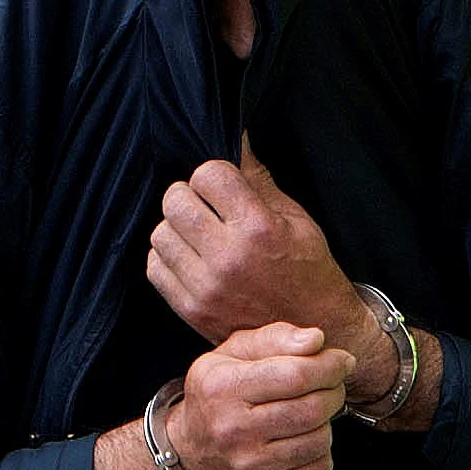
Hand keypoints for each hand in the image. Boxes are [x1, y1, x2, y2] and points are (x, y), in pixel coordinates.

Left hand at [147, 134, 369, 355]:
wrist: (316, 329)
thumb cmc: (309, 271)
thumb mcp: (297, 220)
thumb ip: (258, 181)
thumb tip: (236, 140)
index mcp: (259, 229)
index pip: (208, 174)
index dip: (215, 175)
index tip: (225, 186)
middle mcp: (229, 258)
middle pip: (175, 200)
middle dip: (190, 196)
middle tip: (207, 208)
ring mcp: (207, 286)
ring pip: (160, 233)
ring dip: (177, 229)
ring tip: (200, 236)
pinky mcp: (193, 309)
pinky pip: (155, 267)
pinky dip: (169, 258)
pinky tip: (191, 259)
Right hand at [166, 323, 354, 469]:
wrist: (191, 452)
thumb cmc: (221, 392)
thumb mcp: (234, 353)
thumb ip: (276, 338)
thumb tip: (316, 339)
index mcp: (223, 387)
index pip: (296, 375)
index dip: (330, 365)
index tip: (342, 360)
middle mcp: (232, 430)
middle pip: (312, 409)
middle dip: (334, 391)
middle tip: (332, 385)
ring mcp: (249, 466)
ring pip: (320, 439)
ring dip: (327, 421)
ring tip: (312, 411)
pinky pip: (320, 468)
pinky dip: (321, 450)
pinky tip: (303, 438)